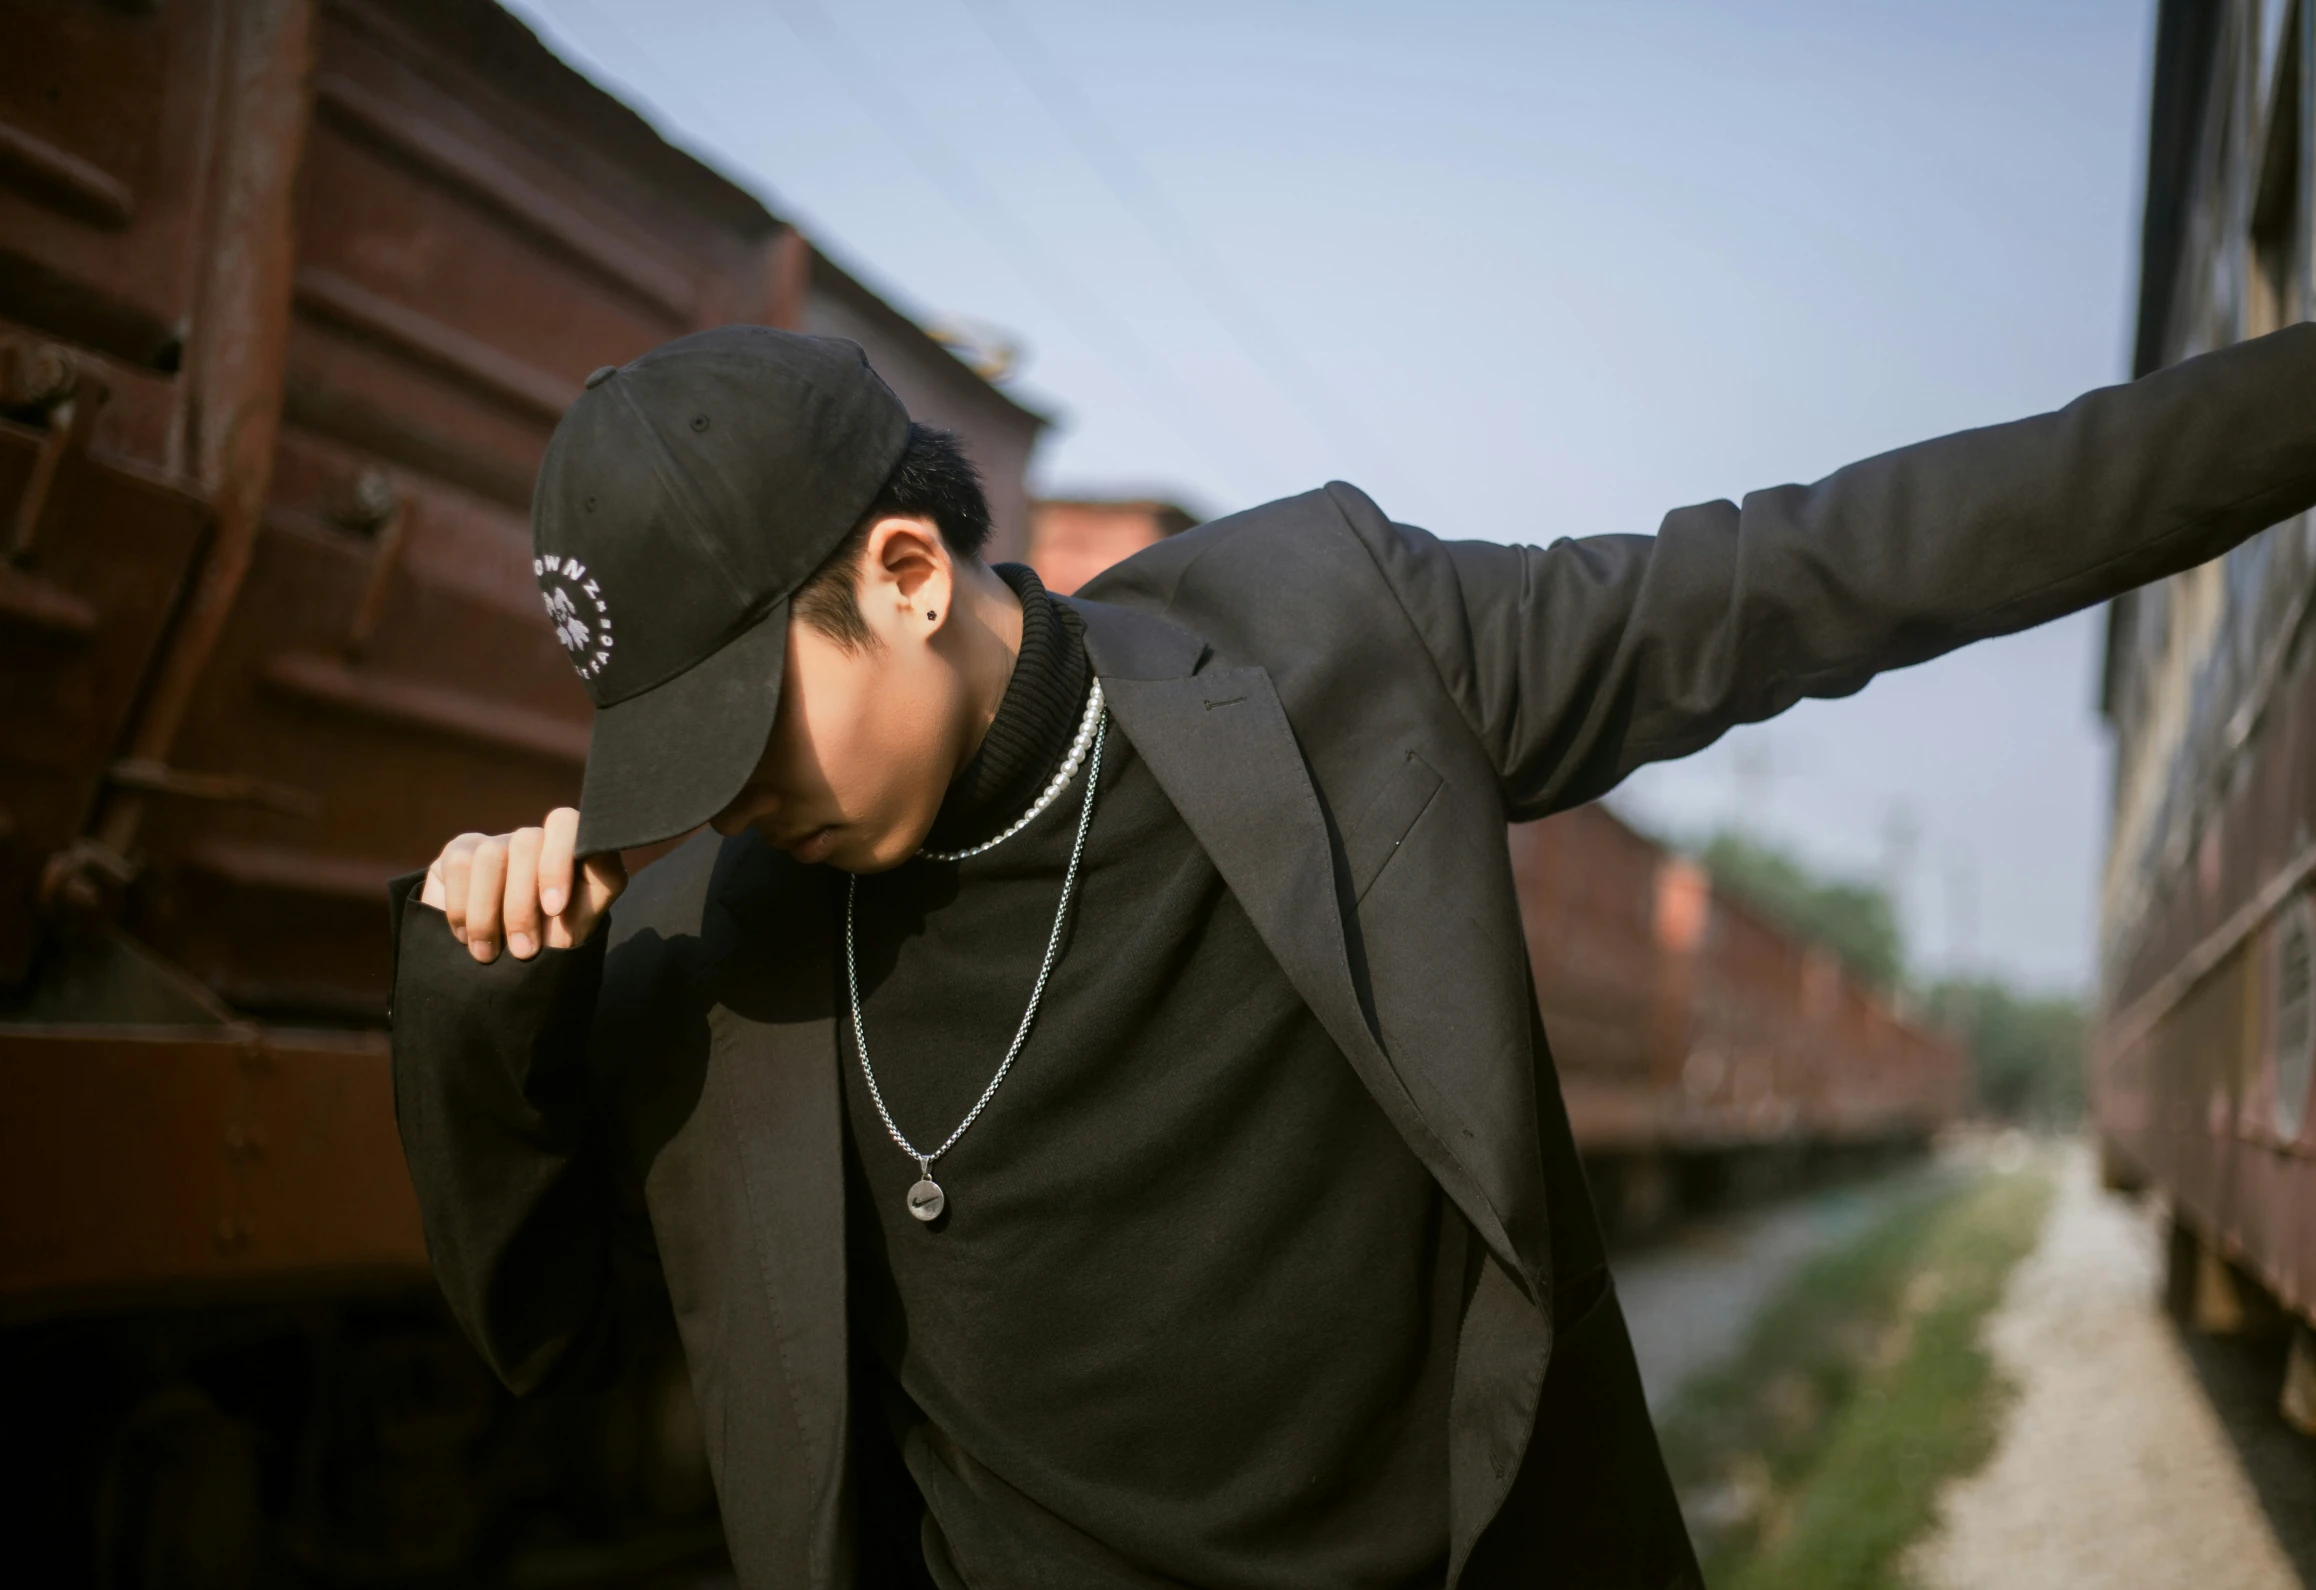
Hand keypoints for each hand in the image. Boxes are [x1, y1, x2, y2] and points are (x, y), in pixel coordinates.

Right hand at [421, 807, 626, 961]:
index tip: (554, 909)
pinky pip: (459, 866)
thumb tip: (600, 850)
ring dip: (488, 913)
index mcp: (569, 847)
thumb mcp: (584, 916)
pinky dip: (462, 908)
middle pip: (526, 843)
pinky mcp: (459, 853)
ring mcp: (494, 844)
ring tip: (489, 952)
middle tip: (523, 949)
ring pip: (490, 856)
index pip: (565, 822)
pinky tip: (466, 935)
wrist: (506, 971)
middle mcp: (533, 840)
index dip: (557, 862)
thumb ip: (602, 880)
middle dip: (522, 905)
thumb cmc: (552, 941)